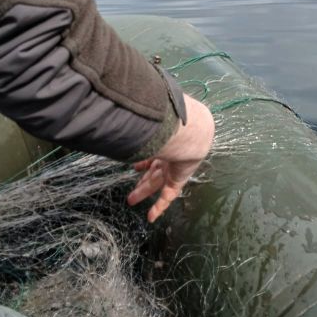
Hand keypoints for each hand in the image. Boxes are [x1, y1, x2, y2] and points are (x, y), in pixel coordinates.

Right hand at [127, 93, 214, 222]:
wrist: (192, 131)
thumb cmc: (171, 121)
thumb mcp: (153, 121)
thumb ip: (140, 115)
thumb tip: (124, 100)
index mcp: (165, 140)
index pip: (153, 152)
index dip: (143, 159)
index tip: (134, 164)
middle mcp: (169, 155)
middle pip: (152, 170)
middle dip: (141, 178)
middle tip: (130, 184)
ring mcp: (173, 168)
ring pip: (155, 183)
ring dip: (143, 191)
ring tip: (131, 200)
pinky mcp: (178, 180)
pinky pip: (167, 196)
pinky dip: (159, 207)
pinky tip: (151, 217)